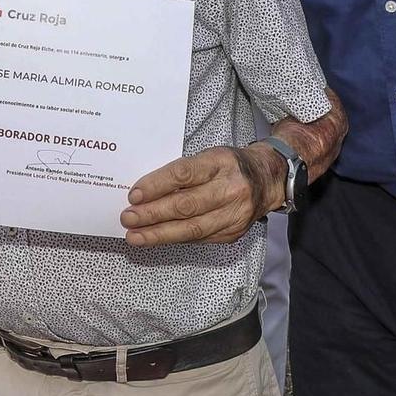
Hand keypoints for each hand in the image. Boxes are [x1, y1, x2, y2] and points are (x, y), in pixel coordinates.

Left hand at [121, 145, 282, 246]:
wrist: (268, 180)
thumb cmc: (230, 165)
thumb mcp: (209, 156)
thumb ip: (182, 171)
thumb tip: (145, 192)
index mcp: (221, 163)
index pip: (184, 174)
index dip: (157, 185)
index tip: (134, 195)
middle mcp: (230, 189)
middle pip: (186, 206)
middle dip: (152, 214)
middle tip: (127, 217)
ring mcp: (234, 214)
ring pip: (191, 229)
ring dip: (158, 234)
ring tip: (135, 235)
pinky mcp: (233, 233)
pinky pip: (198, 238)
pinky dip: (174, 239)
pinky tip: (156, 238)